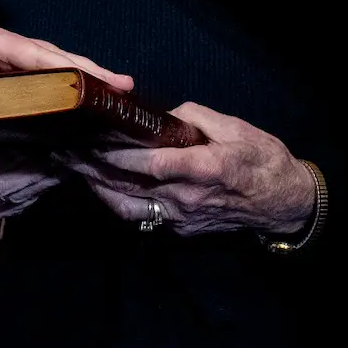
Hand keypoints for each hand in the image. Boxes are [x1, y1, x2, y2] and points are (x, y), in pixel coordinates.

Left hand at [0, 27, 132, 89]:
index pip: (40, 56)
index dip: (70, 68)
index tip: (99, 81)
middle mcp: (8, 48)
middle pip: (56, 58)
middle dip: (90, 71)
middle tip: (126, 87)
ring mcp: (10, 62)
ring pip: (54, 68)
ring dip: (84, 78)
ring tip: (117, 91)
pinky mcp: (7, 77)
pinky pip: (43, 80)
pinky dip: (66, 88)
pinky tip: (84, 100)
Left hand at [65, 102, 314, 237]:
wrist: (283, 204)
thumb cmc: (262, 160)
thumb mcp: (235, 127)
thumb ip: (195, 118)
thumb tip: (164, 116)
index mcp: (202, 169)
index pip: (148, 162)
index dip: (115, 152)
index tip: (88, 137)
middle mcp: (185, 198)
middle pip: (129, 185)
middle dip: (93, 168)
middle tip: (64, 150)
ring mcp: (180, 219)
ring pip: (127, 207)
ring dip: (97, 188)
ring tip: (73, 168)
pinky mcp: (179, 231)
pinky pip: (141, 217)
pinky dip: (118, 200)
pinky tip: (102, 185)